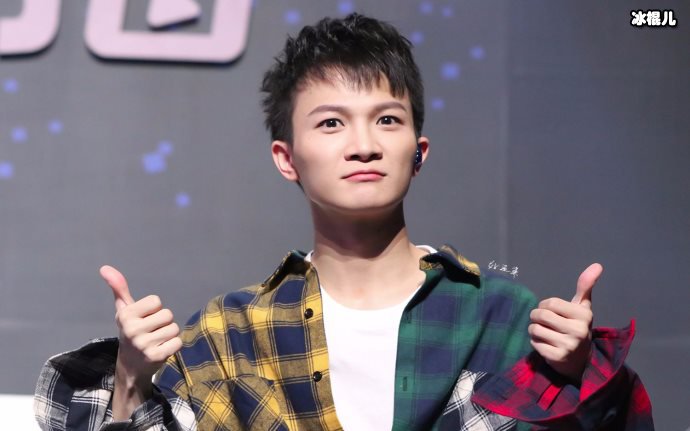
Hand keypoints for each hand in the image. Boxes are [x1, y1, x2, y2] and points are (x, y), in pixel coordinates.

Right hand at [100, 265, 181, 419]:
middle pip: (168, 314)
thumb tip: (105, 267)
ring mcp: (144, 344)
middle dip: (163, 322)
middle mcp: (132, 329)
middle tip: (151, 331)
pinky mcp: (156, 356)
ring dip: (169, 334)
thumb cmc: (131, 331)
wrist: (130, 366)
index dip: (154, 309)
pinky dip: (173, 345)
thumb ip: (119, 289)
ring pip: (174, 328)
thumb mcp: (124, 310)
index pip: (156, 301)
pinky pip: (177, 342)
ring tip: (156, 340)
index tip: (144, 319)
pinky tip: (161, 350)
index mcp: (125, 315)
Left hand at [528, 263, 602, 382]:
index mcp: (584, 315)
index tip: (550, 310)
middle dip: (535, 316)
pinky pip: (534, 343)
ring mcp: (568, 346)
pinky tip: (546, 344)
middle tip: (541, 320)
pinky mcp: (557, 358)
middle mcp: (578, 331)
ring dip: (534, 329)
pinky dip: (535, 342)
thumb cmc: (577, 327)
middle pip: (541, 315)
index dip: (545, 305)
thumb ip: (585, 286)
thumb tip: (597, 265)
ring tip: (544, 332)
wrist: (581, 360)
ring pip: (534, 329)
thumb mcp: (583, 307)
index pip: (550, 303)